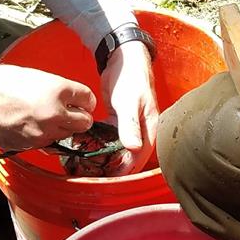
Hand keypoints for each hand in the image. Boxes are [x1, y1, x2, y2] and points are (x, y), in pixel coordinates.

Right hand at [0, 64, 95, 149]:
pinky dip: (43, 136)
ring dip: (60, 128)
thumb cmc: (1, 82)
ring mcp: (43, 132)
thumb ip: (56, 90)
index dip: (85, 101)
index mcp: (58, 90)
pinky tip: (29, 125)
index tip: (81, 102)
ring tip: (43, 117)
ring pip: (66, 135)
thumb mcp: (35, 77)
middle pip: (84, 122)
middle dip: (78, 118)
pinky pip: (46, 143)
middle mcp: (55, 113)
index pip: (88, 99)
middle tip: (68, 112)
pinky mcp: (30, 145)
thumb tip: (69, 100)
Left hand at [99, 40, 157, 173]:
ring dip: (108, 158)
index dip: (127, 170)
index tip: (111, 181)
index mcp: (150, 128)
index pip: (140, 157)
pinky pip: (111, 138)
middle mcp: (141, 130)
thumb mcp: (129, 101)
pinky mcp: (118, 120)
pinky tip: (89, 151)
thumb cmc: (131, 78)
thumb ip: (130, 125)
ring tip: (91, 169)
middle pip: (130, 156)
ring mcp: (129, 126)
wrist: (123, 57)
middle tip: (96, 178)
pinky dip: (102, 144)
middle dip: (116, 168)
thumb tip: (134, 149)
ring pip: (120, 148)